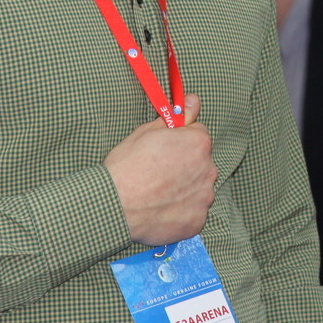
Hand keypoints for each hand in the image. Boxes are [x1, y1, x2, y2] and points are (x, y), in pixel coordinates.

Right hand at [103, 94, 217, 245]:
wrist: (114, 205)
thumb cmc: (127, 167)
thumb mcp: (147, 132)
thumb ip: (177, 117)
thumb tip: (194, 101)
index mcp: (198, 143)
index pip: (198, 135)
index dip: (180, 141)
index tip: (165, 150)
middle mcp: (208, 169)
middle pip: (200, 162)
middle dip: (185, 165)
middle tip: (158, 174)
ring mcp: (204, 197)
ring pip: (198, 188)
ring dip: (184, 189)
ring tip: (157, 194)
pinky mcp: (197, 221)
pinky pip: (193, 212)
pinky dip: (181, 212)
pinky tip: (161, 210)